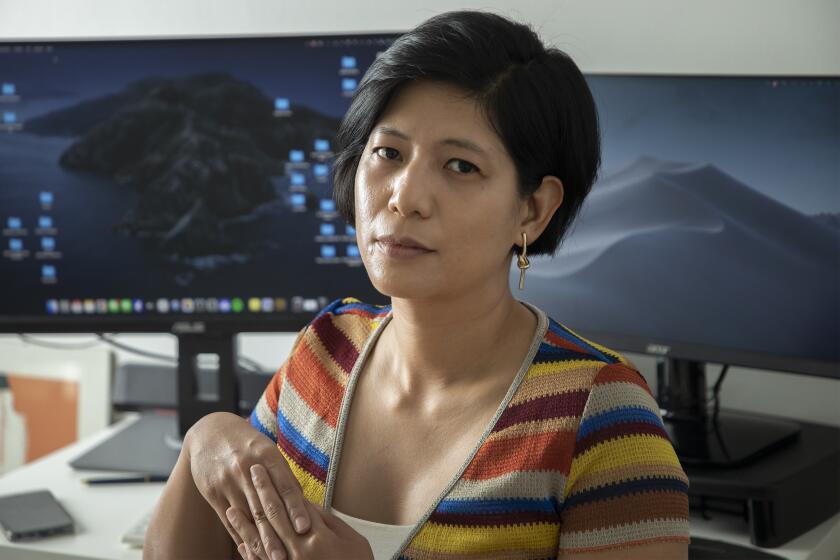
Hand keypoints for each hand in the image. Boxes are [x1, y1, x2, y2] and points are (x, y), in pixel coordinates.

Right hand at [185, 411, 311, 559]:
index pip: (285, 485)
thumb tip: (304, 502)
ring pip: (248, 516)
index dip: (296, 508)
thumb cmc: (248, 444)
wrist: (210, 432)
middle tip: (290, 555)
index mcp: (266, 455)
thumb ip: (284, 475)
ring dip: (261, 541)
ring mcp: (228, 482)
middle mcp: (246, 468)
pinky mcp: (213, 493)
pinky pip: (229, 519)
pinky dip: (240, 537)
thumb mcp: (267, 449)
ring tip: (273, 558)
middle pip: (265, 506)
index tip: (305, 528)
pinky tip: (250, 551)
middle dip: (278, 533)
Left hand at [227, 464, 373, 559]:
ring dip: (244, 526)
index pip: (287, 505)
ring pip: (260, 543)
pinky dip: (249, 555)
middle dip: (258, 495)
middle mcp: (296, 553)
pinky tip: (240, 543)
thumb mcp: (350, 539)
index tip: (262, 469)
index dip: (273, 486)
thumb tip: (304, 503)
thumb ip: (326, 521)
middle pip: (271, 518)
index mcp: (314, 538)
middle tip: (248, 475)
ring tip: (230, 509)